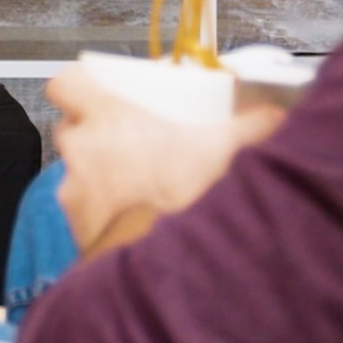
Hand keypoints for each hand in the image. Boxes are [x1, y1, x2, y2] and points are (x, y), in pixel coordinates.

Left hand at [48, 63, 285, 256]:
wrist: (178, 258)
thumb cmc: (194, 192)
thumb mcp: (231, 145)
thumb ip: (254, 122)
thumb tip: (276, 113)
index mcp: (108, 117)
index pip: (65, 83)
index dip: (79, 85)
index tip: (98, 92)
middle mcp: (82, 150)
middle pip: (71, 128)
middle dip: (94, 133)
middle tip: (129, 141)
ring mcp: (74, 191)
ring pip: (76, 172)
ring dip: (99, 176)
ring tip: (136, 187)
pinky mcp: (78, 229)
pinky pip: (84, 212)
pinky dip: (102, 213)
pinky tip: (132, 219)